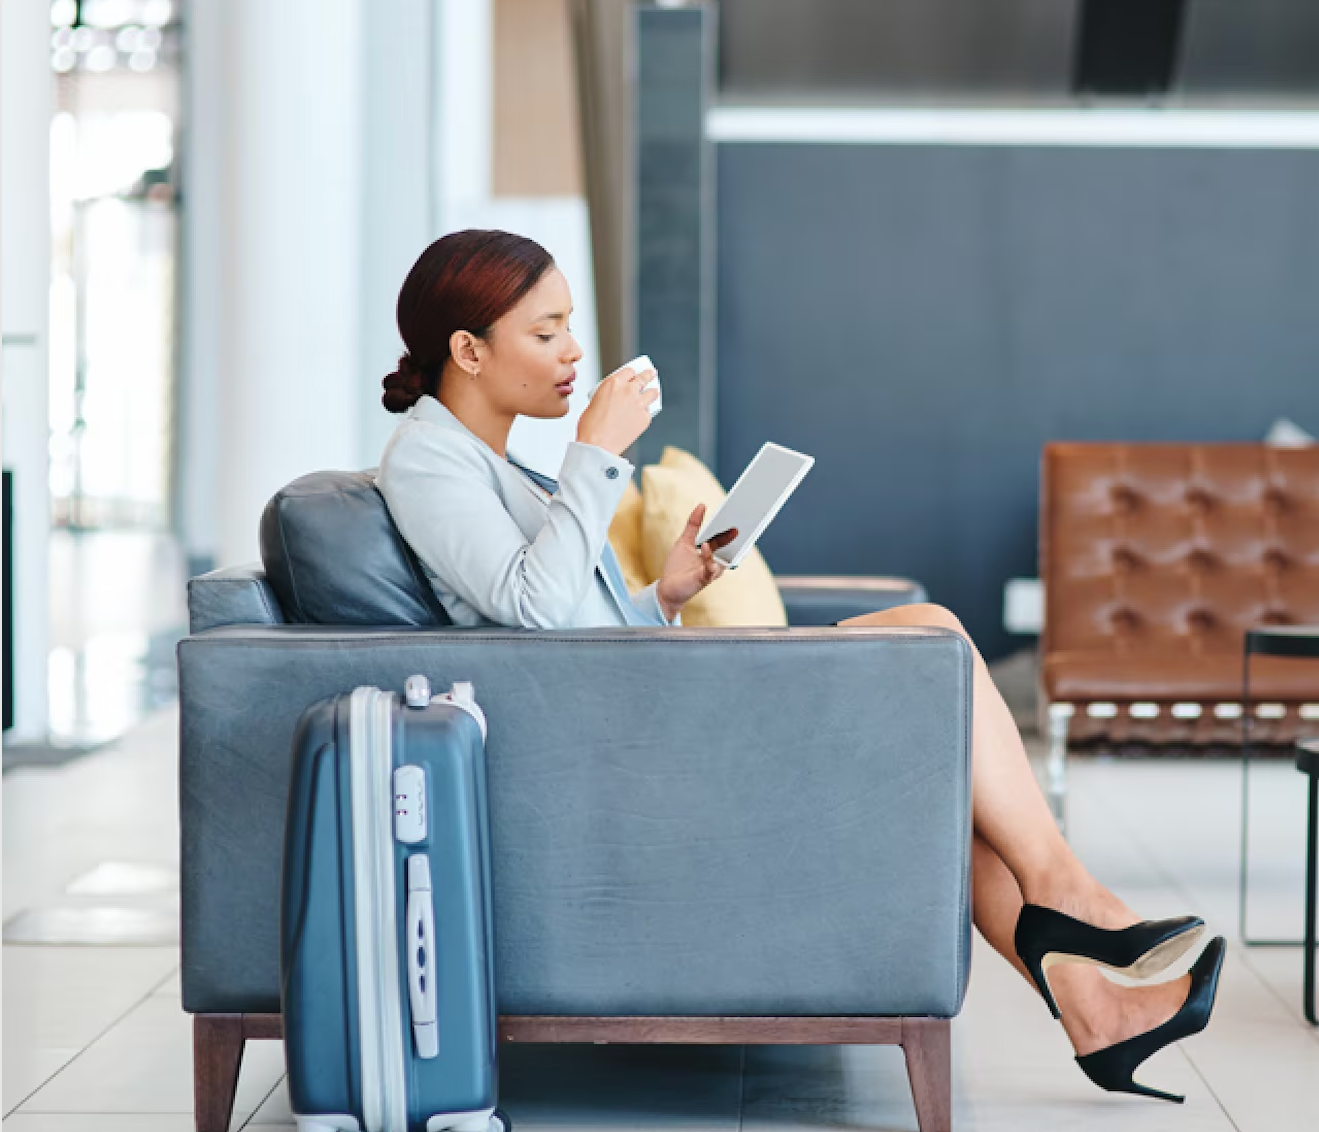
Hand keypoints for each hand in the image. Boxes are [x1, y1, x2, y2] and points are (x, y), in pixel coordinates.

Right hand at [575, 362, 659, 455]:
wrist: (597, 446)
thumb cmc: (591, 427)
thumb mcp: (594, 401)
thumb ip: (608, 395)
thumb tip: (615, 397)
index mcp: (613, 383)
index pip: (629, 371)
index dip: (631, 373)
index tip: (633, 375)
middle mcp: (628, 391)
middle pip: (644, 377)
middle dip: (648, 375)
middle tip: (650, 374)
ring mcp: (639, 404)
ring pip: (653, 392)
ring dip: (652, 392)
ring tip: (652, 393)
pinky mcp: (645, 418)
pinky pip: (649, 412)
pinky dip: (645, 412)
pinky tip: (641, 415)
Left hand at [655, 504, 738, 620]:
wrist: (667, 588)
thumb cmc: (677, 567)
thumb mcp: (685, 541)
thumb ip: (693, 525)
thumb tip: (701, 505)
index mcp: (710, 553)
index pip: (722, 539)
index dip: (729, 529)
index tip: (736, 516)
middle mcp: (714, 562)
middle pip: (727, 548)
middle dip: (735, 537)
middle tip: (740, 524)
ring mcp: (710, 571)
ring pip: (721, 558)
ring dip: (723, 546)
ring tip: (725, 533)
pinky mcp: (704, 579)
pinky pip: (711, 569)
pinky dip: (709, 558)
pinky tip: (705, 547)